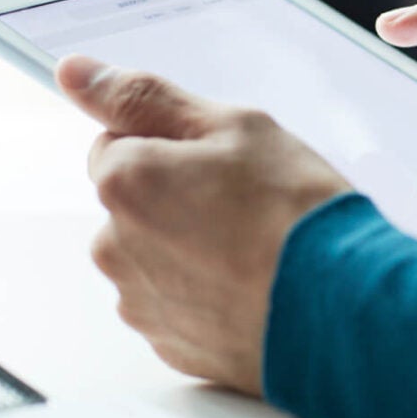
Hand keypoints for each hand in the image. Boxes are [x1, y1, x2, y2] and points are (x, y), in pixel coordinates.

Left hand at [56, 56, 350, 394]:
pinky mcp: (168, 345)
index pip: (117, 143)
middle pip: (133, 203)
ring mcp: (141, 302)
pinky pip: (176, 302)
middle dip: (176, 197)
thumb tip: (74, 72)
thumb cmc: (295, 214)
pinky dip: (204, 293)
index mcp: (124, 181)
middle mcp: (114, 246)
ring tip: (253, 250)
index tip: (218, 161)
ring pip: (153, 255)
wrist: (342, 309)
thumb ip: (144, 97)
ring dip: (188, 248)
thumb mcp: (233, 127)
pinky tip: (250, 286)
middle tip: (244, 205)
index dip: (171, 145)